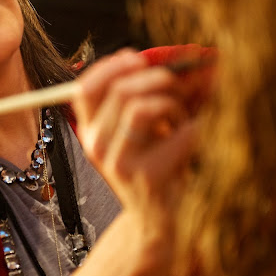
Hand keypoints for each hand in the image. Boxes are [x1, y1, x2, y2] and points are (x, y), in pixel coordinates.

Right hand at [72, 49, 197, 212]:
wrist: (156, 216)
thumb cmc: (153, 162)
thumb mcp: (136, 128)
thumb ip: (137, 95)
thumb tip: (156, 58)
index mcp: (89, 130)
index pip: (84, 89)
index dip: (111, 67)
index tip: (138, 60)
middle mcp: (95, 145)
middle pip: (119, 91)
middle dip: (156, 79)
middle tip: (177, 87)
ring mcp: (117, 162)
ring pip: (140, 107)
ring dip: (170, 103)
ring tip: (180, 116)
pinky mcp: (144, 175)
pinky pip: (174, 131)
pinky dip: (191, 125)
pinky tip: (190, 136)